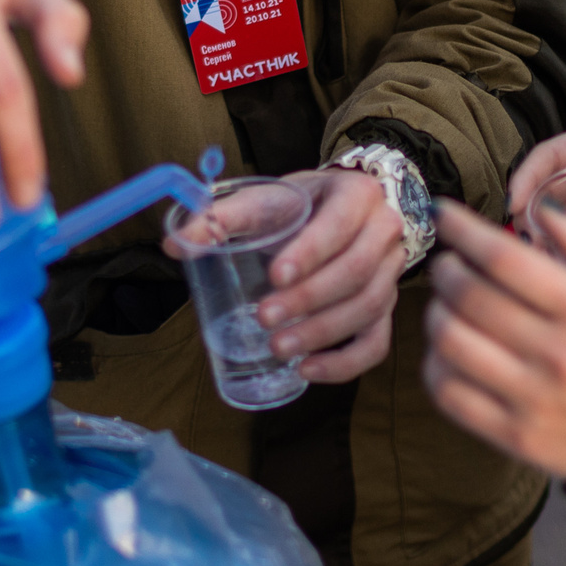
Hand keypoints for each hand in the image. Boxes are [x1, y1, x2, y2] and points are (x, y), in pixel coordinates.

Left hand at [213, 167, 402, 382]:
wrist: (342, 206)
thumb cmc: (301, 204)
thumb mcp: (265, 197)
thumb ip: (221, 217)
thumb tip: (175, 244)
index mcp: (357, 195)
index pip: (338, 226)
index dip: (309, 253)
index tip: (274, 276)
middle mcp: (383, 232)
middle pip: (355, 272)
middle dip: (309, 299)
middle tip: (265, 317)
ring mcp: (390, 273)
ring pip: (368, 308)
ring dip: (323, 333)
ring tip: (279, 348)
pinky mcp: (385, 307)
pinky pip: (376, 342)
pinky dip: (346, 363)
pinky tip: (308, 370)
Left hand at [425, 201, 565, 477]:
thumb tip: (537, 207)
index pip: (504, 258)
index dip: (463, 230)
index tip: (443, 213)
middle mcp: (559, 354)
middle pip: (469, 296)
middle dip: (446, 270)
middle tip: (447, 264)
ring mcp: (533, 399)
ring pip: (451, 342)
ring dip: (435, 314)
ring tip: (445, 306)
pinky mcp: (514, 437)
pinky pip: (449, 394)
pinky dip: (436, 365)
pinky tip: (447, 352)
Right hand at [508, 119, 565, 263]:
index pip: (555, 153)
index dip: (530, 174)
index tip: (515, 200)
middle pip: (546, 188)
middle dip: (528, 212)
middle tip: (522, 241)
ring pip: (554, 218)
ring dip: (540, 237)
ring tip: (535, 260)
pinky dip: (561, 255)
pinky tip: (555, 271)